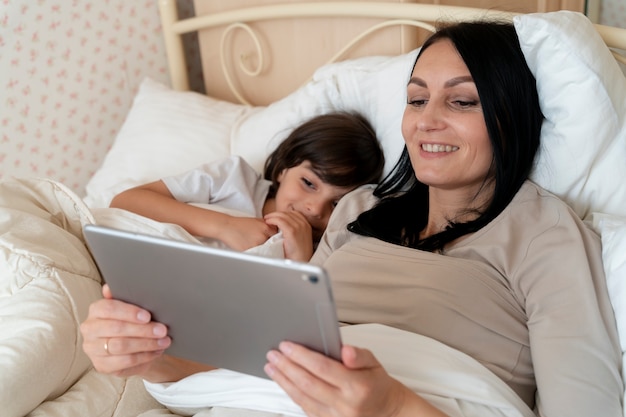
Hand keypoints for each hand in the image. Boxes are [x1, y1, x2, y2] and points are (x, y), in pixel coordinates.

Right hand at [80, 284, 170, 377]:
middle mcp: (90, 329)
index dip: (129, 312)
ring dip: (146, 344)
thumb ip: (123, 296)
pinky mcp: (101, 365)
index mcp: (95, 310)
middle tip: (162, 330)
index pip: (108, 309)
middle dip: (143, 330)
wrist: (131, 347)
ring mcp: (93, 349)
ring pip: (121, 346)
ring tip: (163, 341)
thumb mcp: (131, 308)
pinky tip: (156, 351)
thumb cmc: (131, 322)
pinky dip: (144, 356)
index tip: (148, 316)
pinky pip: (125, 361)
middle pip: (116, 329)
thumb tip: (109, 287)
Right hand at [216, 215, 277, 250]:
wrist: (226, 226)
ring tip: (256, 247)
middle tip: (264, 245)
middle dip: (269, 244)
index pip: (276, 235)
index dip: (274, 238)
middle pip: (272, 243)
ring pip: (265, 250)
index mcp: (265, 227)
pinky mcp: (249, 250)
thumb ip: (266, 225)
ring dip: (263, 250)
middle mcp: (263, 236)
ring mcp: (256, 244)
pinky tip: (250, 249)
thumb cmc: (240, 224)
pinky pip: (256, 254)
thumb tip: (275, 231)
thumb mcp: (255, 220)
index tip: (272, 240)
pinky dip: (255, 253)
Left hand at [264, 211, 313, 260]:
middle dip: (277, 214)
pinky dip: (272, 220)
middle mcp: (304, 224)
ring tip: (266, 219)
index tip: (275, 217)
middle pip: (288, 213)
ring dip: (273, 216)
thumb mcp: (299, 240)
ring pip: (283, 215)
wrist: (301, 263)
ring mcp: (299, 227)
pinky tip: (268, 222)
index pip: (293, 214)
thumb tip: (282, 228)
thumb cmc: (298, 255)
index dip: (283, 214)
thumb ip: (294, 232)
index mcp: (307, 225)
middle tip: (268, 217)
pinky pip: (280, 221)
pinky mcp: (292, 232)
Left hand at [264, 342, 447, 416]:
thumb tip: (345, 350)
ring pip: (302, 398)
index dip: (302, 356)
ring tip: (271, 366)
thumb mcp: (374, 362)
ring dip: (283, 380)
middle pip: (308, 383)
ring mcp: (335, 416)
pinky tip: (283, 381)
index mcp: (357, 385)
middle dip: (287, 366)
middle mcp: (345, 404)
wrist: (385, 410)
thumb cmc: (375, 382)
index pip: (322, 368)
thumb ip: (359, 355)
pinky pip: (305, 408)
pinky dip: (291, 394)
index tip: (287, 345)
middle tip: (273, 353)